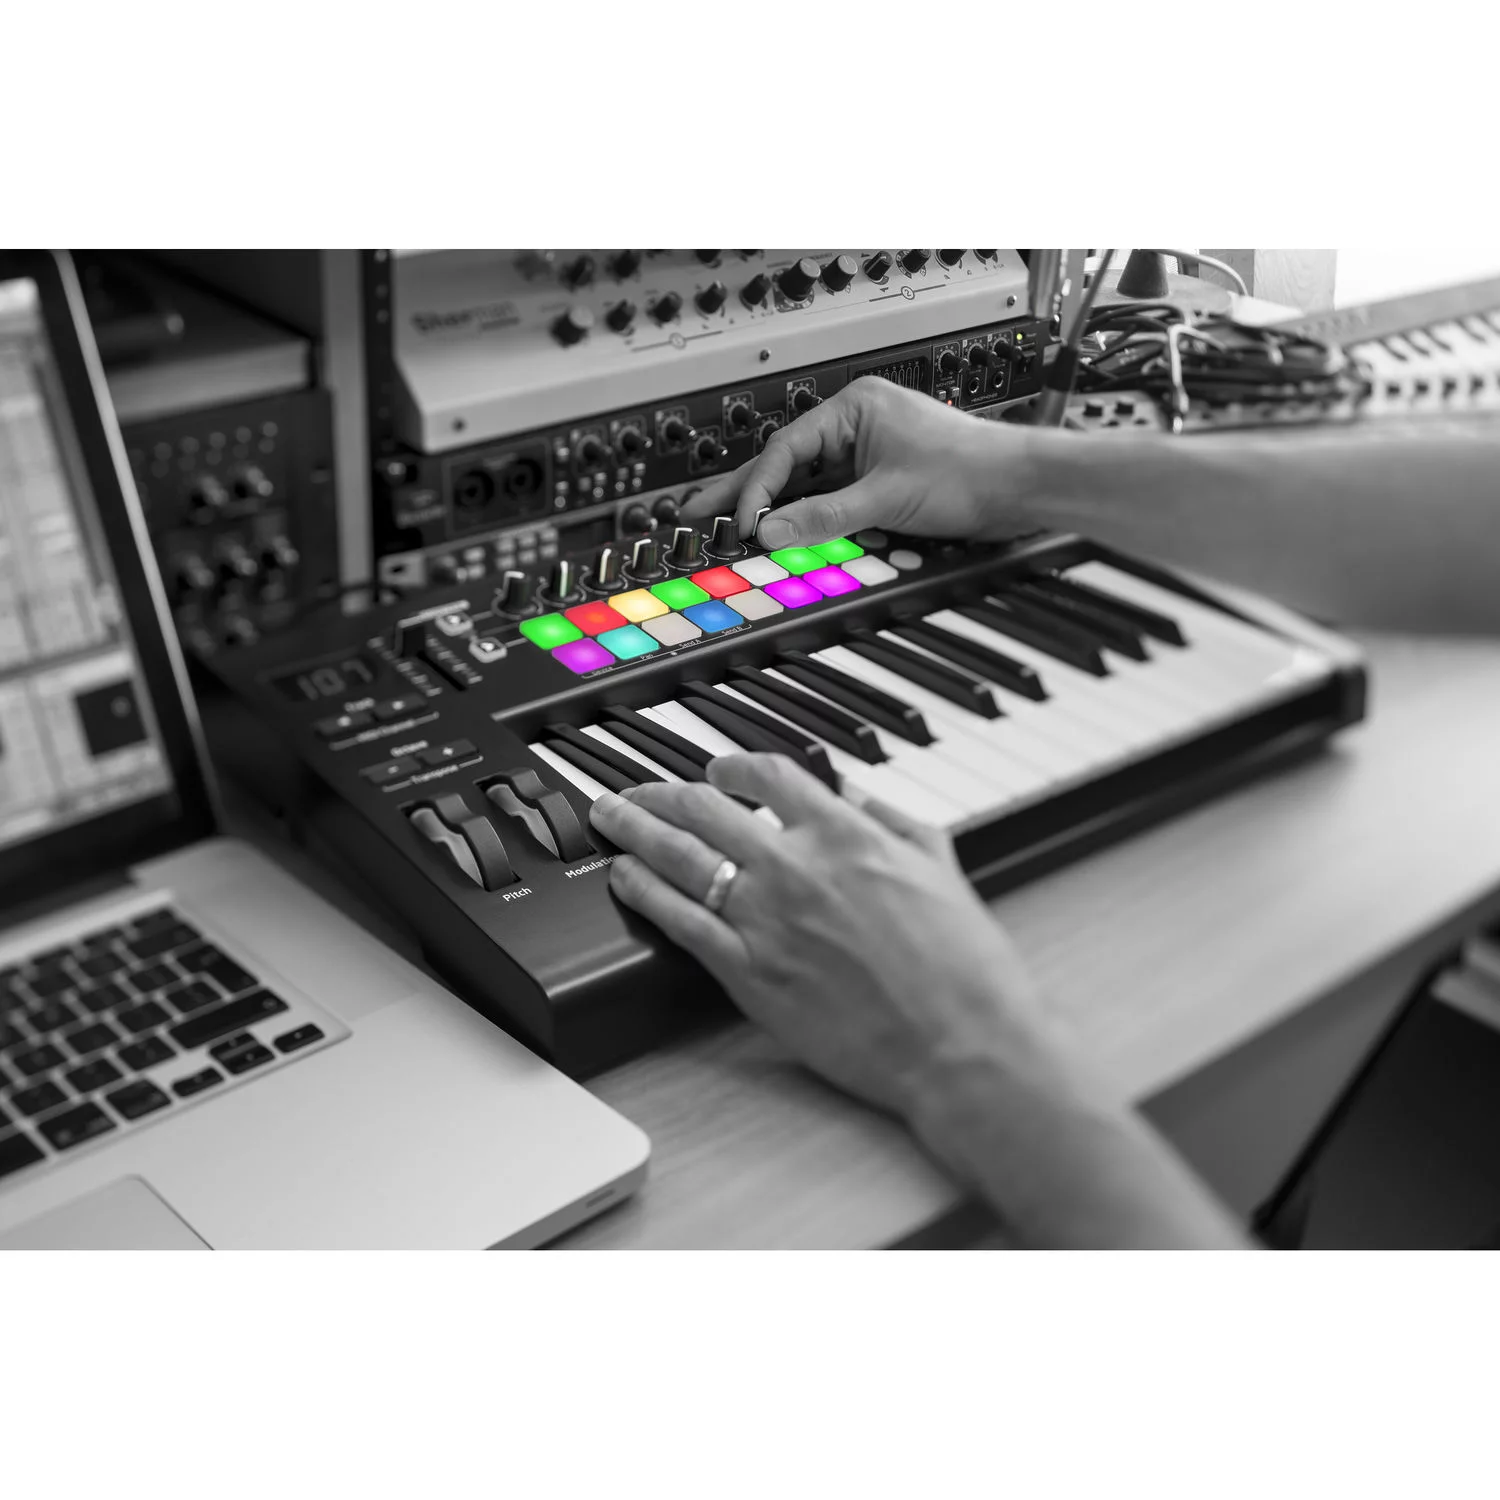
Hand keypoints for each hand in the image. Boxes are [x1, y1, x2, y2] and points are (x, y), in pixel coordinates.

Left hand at [587, 752, 1068, 1117]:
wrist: (960, 1041)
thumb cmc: (963, 964)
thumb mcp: (941, 865)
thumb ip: (893, 820)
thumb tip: (858, 795)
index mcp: (845, 834)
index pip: (769, 776)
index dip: (732, 766)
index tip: (716, 770)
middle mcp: (795, 866)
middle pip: (704, 808)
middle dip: (658, 791)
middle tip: (634, 791)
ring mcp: (765, 919)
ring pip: (678, 856)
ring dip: (634, 829)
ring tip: (608, 817)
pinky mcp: (748, 973)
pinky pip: (679, 921)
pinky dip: (644, 891)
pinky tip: (625, 878)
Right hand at [678, 375, 1037, 548]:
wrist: (1022, 488)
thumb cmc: (972, 470)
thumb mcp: (887, 497)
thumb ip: (825, 517)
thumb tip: (773, 531)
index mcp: (854, 408)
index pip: (786, 449)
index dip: (758, 490)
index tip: (742, 523)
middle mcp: (856, 426)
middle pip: (785, 464)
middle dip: (742, 492)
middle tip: (696, 513)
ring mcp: (866, 455)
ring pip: (805, 485)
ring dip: (772, 509)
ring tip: (727, 527)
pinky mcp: (880, 482)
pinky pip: (830, 501)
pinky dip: (806, 520)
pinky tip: (781, 535)